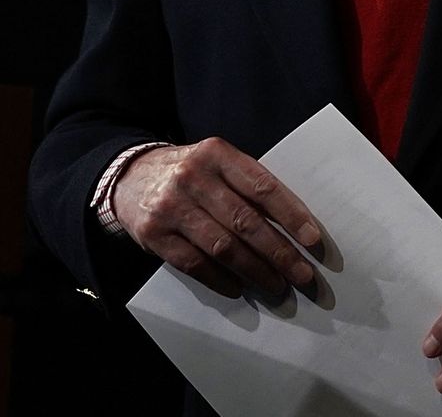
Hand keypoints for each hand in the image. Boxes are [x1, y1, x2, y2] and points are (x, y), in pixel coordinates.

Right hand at [110, 138, 323, 300]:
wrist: (128, 176)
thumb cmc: (190, 172)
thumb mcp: (217, 162)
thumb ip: (248, 184)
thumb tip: (293, 224)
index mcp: (217, 154)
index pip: (263, 187)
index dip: (291, 215)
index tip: (313, 239)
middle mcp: (193, 178)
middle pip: (246, 222)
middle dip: (279, 252)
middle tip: (302, 274)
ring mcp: (170, 207)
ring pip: (223, 247)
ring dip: (255, 271)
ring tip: (277, 285)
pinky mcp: (153, 235)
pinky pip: (194, 264)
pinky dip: (220, 279)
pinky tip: (240, 288)